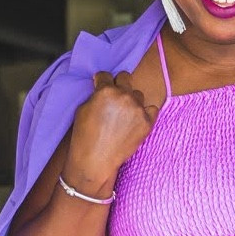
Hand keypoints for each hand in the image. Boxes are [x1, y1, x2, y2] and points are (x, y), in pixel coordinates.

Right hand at [64, 70, 158, 195]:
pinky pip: (152, 108)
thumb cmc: (85, 136)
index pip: (106, 75)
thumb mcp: (82, 109)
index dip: (102, 81)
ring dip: (131, 100)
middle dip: (118, 85)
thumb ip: (95, 94)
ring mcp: (138, 108)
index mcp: (105, 90)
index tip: (101, 86)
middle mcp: (124, 95)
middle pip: (125, 78)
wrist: (96, 160)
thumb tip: (102, 89)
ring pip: (138, 94)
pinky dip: (145, 112)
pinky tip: (136, 120)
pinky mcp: (148, 122)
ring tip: (123, 115)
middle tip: (114, 99)